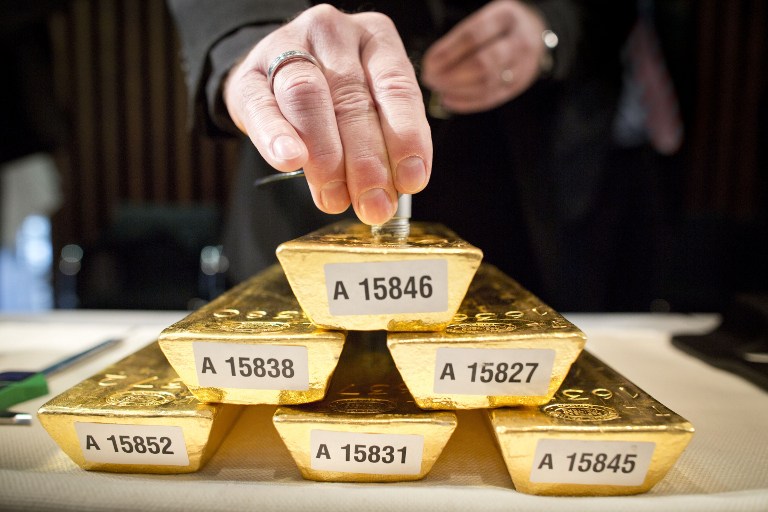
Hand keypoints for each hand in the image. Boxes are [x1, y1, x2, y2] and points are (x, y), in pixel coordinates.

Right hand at [223, 5, 431, 225]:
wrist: (272, 74)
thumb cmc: (333, 95)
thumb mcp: (370, 106)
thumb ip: (383, 141)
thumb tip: (390, 192)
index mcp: (375, 40)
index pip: (397, 86)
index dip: (406, 137)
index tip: (411, 180)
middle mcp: (333, 35)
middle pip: (352, 98)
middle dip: (366, 160)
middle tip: (373, 203)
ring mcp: (285, 48)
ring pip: (307, 96)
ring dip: (326, 155)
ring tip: (335, 196)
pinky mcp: (247, 75)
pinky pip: (262, 107)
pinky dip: (276, 136)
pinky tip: (289, 160)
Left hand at [421, 0, 547, 113]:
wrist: (535, 34)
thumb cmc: (499, 27)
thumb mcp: (484, 20)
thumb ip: (461, 39)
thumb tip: (432, 65)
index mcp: (505, 18)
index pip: (472, 37)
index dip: (447, 53)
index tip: (428, 64)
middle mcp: (518, 41)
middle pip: (482, 64)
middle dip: (450, 76)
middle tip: (431, 79)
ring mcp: (522, 66)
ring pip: (486, 84)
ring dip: (456, 90)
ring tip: (438, 89)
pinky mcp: (518, 86)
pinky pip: (490, 98)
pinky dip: (466, 102)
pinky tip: (449, 100)